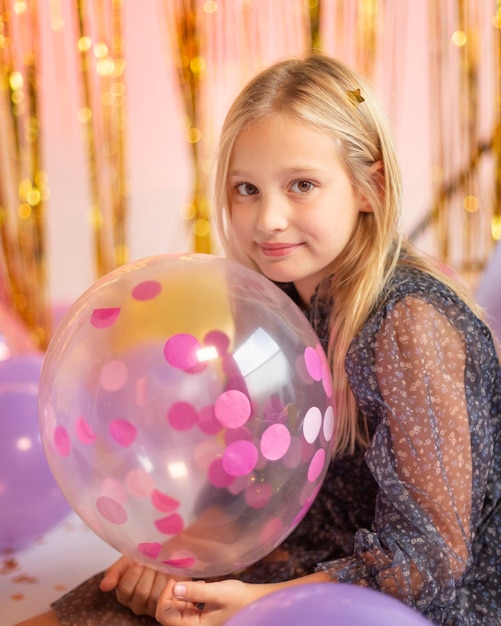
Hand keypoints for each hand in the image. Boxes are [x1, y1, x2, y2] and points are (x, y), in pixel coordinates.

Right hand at [100, 556, 184, 616]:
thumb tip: (103, 586)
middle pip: (141, 592)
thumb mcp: (127, 560)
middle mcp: (135, 604)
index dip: (135, 571)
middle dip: (149, 573)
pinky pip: (166, 597)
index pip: (125, 587)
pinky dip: (168, 583)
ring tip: (161, 569)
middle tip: (152, 564)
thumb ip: (114, 572)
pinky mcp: (163, 607)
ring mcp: (150, 608)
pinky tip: (168, 576)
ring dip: (160, 577)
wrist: (166, 558)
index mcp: (123, 593)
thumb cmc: (146, 559)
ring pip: (154, 595)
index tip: (140, 561)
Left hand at [155, 578, 270, 625]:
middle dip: (171, 594)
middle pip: (168, 612)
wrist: (255, 603)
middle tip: (183, 578)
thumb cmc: (240, 599)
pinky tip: (200, 586)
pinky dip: (188, 594)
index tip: (174, 580)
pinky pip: (185, 606)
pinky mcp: (199, 616)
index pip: (164, 615)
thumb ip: (197, 591)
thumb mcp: (218, 592)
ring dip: (180, 593)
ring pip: (175, 608)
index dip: (164, 597)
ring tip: (196, 583)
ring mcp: (196, 622)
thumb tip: (174, 588)